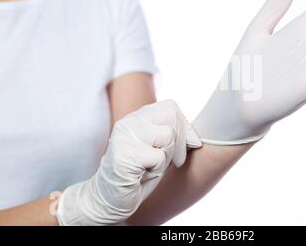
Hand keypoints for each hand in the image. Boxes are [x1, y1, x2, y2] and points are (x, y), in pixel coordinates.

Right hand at [57, 100, 200, 224]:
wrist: (109, 199)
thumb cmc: (138, 174)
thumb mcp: (160, 149)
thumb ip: (175, 136)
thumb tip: (197, 139)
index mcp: (136, 118)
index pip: (171, 107)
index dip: (184, 126)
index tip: (186, 145)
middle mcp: (128, 123)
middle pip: (172, 116)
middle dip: (181, 141)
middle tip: (173, 161)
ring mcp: (125, 138)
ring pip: (167, 135)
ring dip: (167, 157)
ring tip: (152, 166)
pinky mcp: (125, 156)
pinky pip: (158, 157)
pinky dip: (157, 170)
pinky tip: (142, 175)